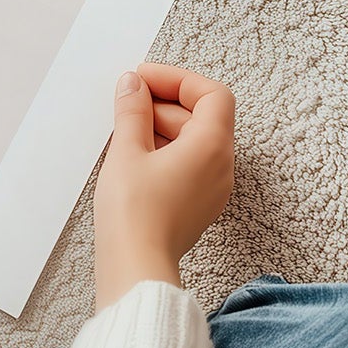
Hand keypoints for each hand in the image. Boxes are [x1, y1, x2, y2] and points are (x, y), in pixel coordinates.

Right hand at [91, 63, 234, 311]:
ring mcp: (211, 188)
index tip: (144, 78)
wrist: (136, 268)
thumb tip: (133, 86)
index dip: (178, 79)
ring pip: (194, 139)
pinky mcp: (196, 204)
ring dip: (162, 124)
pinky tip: (133, 152)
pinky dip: (165, 148)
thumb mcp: (127, 149)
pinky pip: (188, 162)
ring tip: (126, 126)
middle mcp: (221, 167)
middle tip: (128, 99)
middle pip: (203, 115)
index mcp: (212, 147)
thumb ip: (132, 110)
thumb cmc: (135, 214)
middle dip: (165, 101)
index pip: (212, 94)